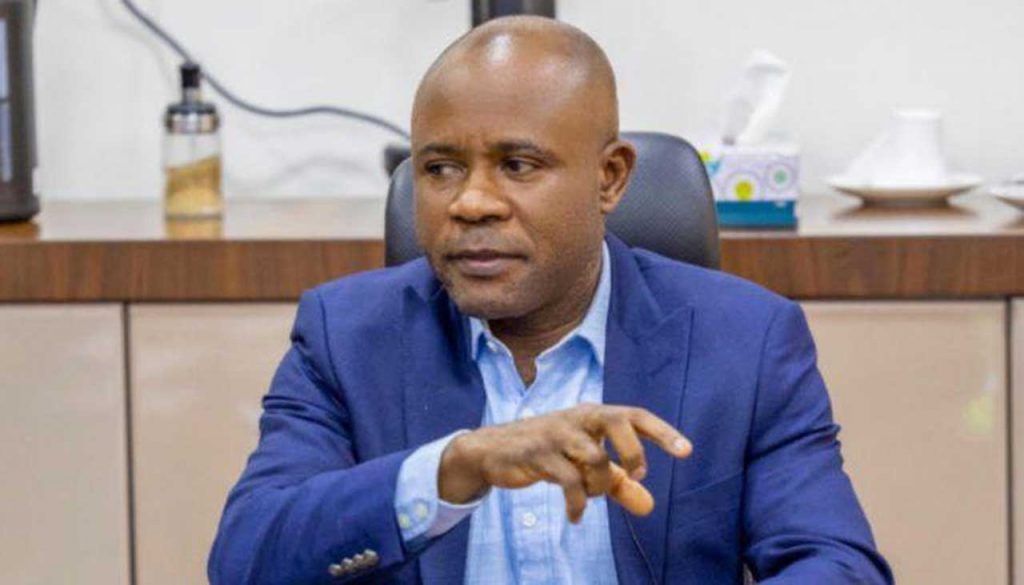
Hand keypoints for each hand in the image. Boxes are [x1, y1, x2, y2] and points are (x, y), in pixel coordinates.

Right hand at [438, 404, 691, 521]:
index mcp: (592, 415)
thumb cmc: (547, 453)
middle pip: (617, 421)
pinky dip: (578, 503)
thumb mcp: (584, 467)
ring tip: (592, 496)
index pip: (633, 416)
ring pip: (594, 456)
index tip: (686, 451)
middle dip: (633, 452)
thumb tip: (648, 506)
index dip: (661, 432)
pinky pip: (568, 481)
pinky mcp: (538, 454)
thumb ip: (618, 485)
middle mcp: (578, 419)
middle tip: (635, 476)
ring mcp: (557, 434)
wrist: (493, 450)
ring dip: (600, 485)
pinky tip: (575, 515)